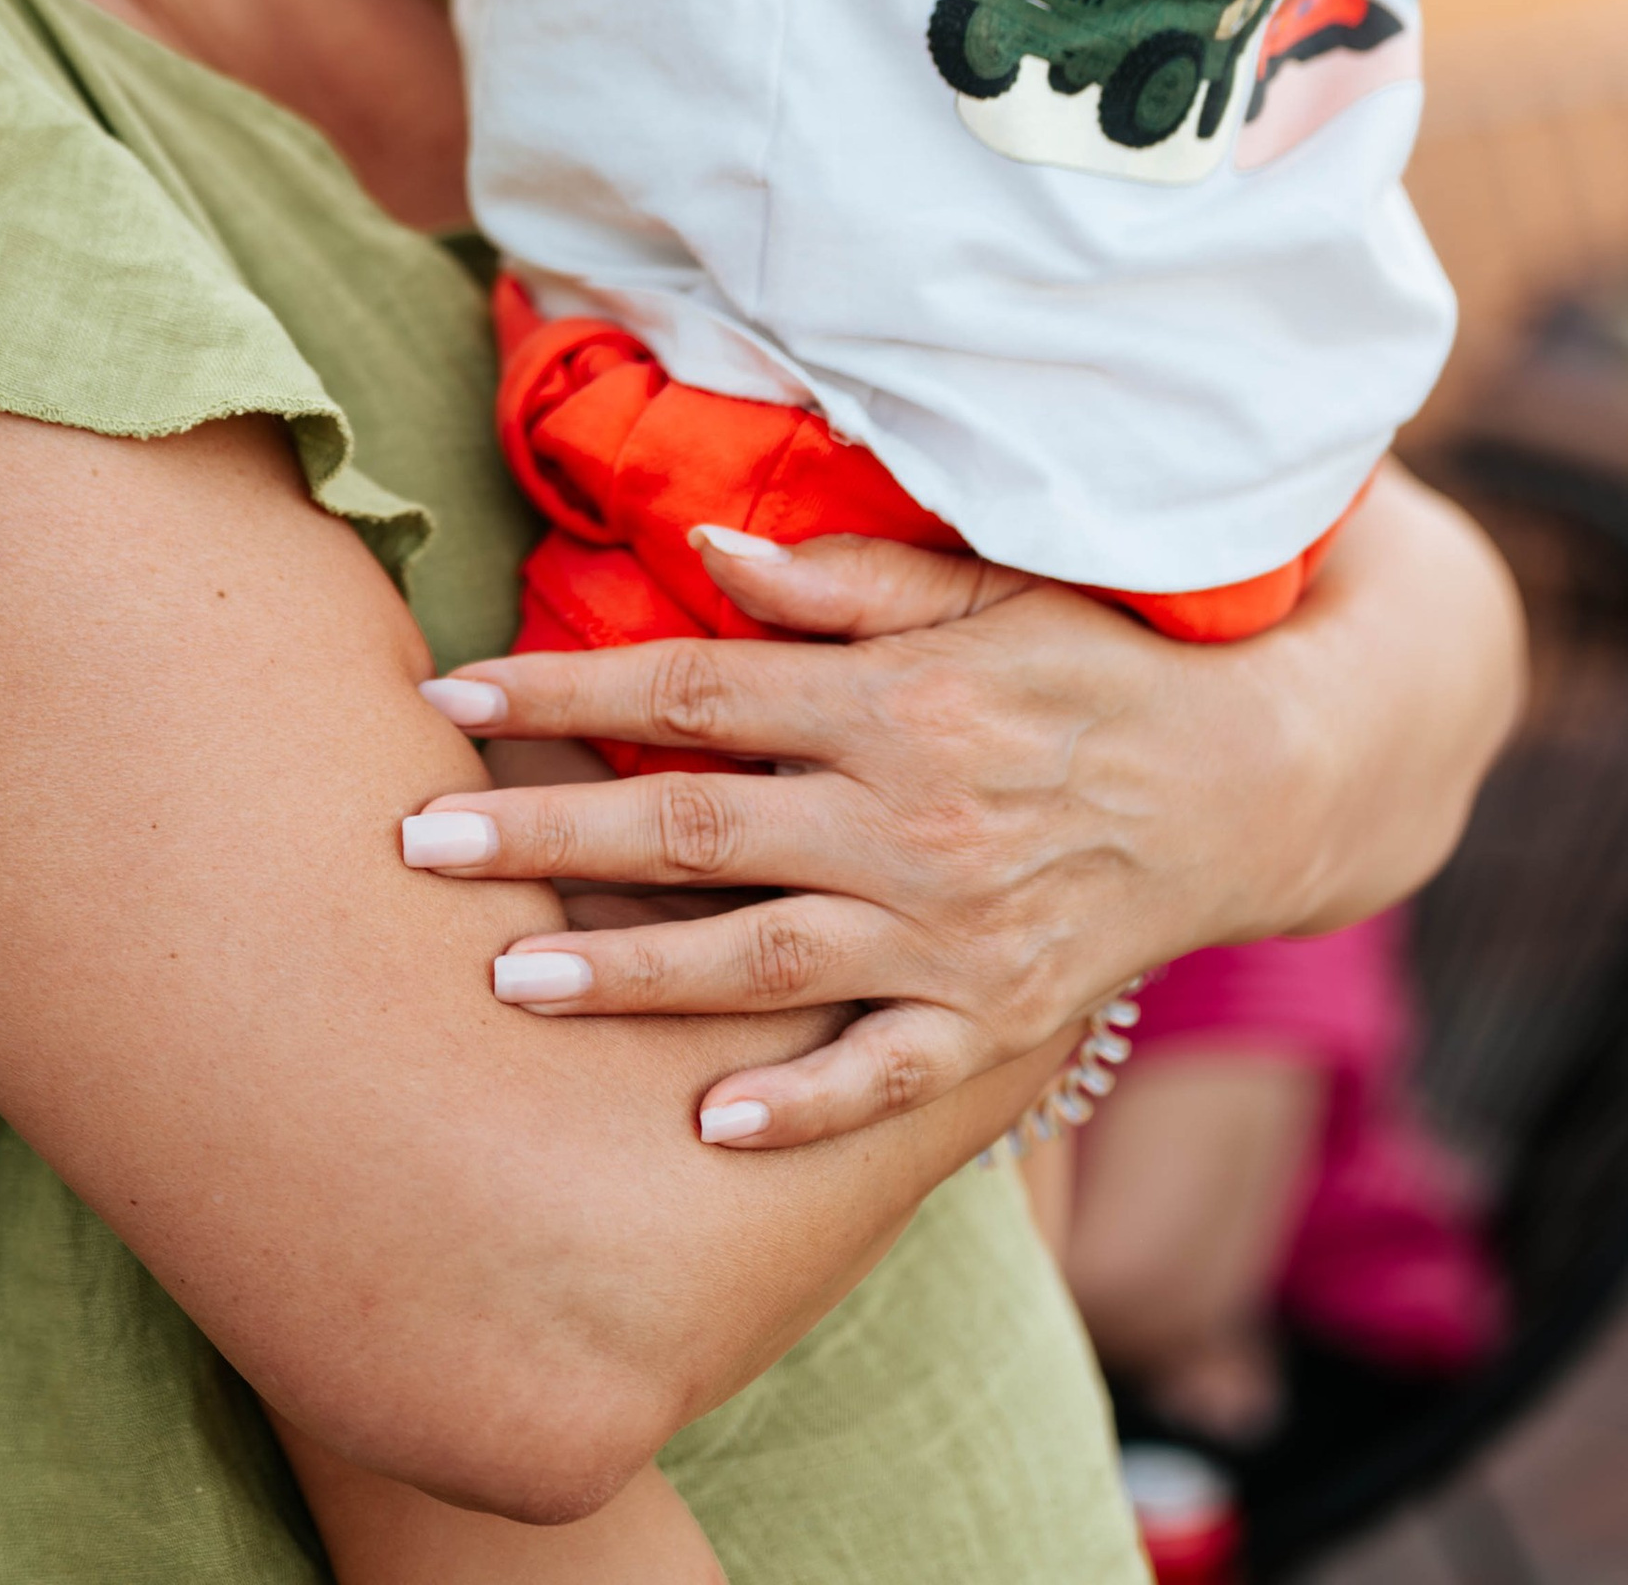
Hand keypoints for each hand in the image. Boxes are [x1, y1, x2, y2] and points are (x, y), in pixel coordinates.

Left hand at [398, 474, 1521, 1151]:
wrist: (1256, 781)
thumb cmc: (1096, 663)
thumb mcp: (986, 587)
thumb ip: (843, 578)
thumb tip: (705, 547)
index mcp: (892, 699)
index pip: (694, 690)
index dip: (563, 691)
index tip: (447, 696)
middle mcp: (910, 815)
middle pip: (695, 824)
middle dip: (547, 833)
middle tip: (414, 845)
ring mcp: (951, 927)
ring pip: (762, 956)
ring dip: (630, 969)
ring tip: (508, 979)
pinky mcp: (997, 1017)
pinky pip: (886, 1076)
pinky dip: (802, 1105)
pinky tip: (706, 1123)